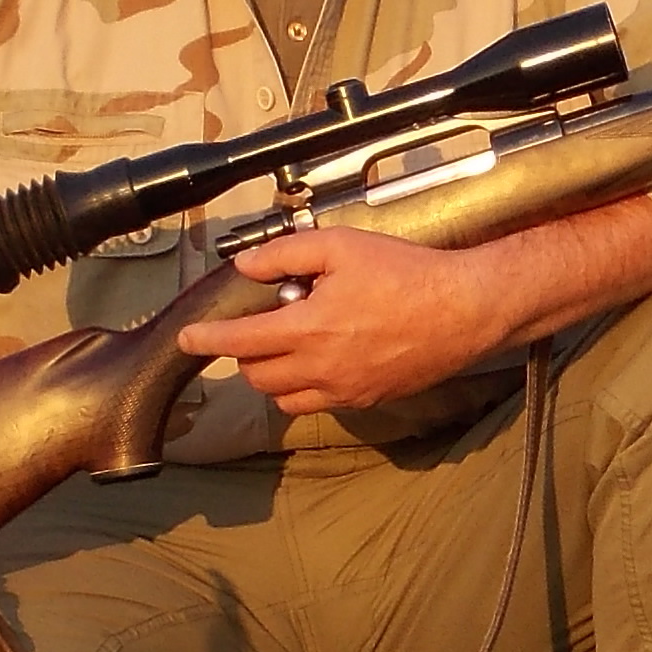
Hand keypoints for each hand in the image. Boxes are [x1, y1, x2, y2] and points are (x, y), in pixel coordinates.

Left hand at [177, 228, 502, 416]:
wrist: (463, 310)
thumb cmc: (407, 274)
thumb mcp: (341, 246)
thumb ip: (286, 254)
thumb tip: (246, 266)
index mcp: (309, 327)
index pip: (239, 342)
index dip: (206, 341)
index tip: (188, 338)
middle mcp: (320, 367)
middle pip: (256, 375)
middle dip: (244, 354)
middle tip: (259, 326)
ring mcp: (343, 389)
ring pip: (282, 397)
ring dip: (271, 375)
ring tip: (286, 346)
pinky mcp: (365, 399)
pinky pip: (315, 405)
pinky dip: (301, 390)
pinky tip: (317, 363)